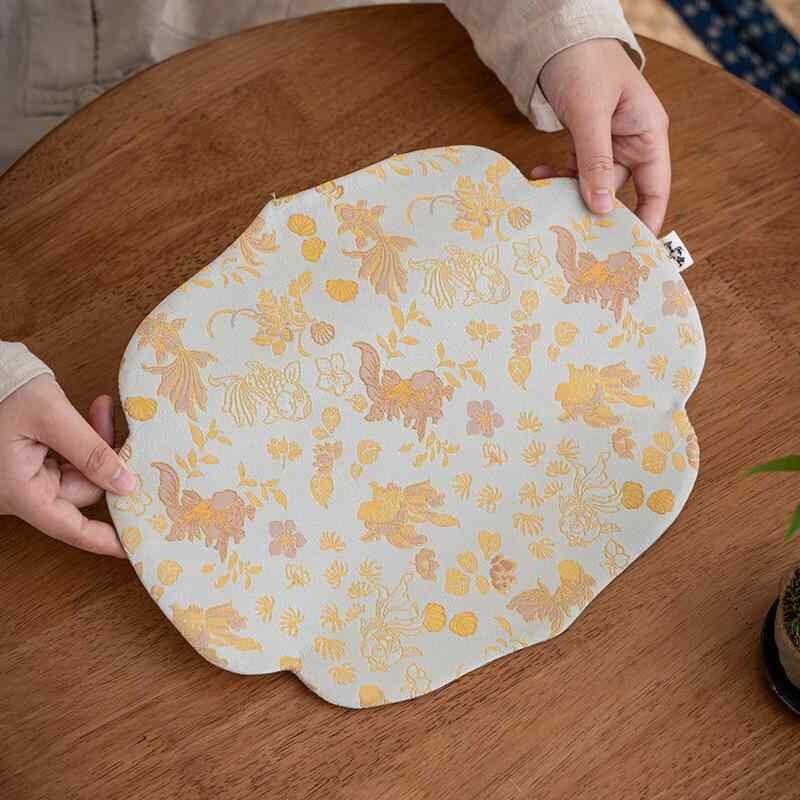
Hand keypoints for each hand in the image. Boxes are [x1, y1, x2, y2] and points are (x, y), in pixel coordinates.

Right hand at [0, 375, 135, 556]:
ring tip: (101, 409)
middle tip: (119, 427)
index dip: (106, 540)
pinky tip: (95, 413)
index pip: (71, 528)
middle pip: (84, 490)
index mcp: (21, 492)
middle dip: (107, 460)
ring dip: (98, 444)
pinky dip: (86, 440)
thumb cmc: (4, 392)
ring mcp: (27, 477)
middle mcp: (23, 491)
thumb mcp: (52, 417)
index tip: (137, 548)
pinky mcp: (32, 462)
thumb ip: (91, 451)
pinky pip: (71, 458)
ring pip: (82, 471)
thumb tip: (126, 484)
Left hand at [536, 38, 670, 233]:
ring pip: (592, 183)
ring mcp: (609, 143)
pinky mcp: (586, 141)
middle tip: (571, 229)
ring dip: (569, 190)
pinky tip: (539, 173)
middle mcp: (632, 142)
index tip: (631, 250)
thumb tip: (601, 207)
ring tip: (545, 193)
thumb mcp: (591, 114)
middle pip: (618, 190)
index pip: (655, 188)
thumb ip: (595, 160)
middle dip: (594, 208)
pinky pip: (576, 169)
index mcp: (648, 134)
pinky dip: (559, 175)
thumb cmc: (585, 64)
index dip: (646, 220)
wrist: (559, 38)